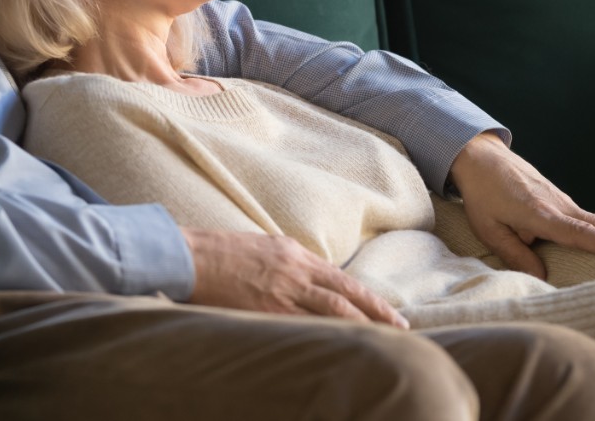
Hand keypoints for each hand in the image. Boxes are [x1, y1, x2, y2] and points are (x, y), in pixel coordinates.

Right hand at [181, 226, 407, 327]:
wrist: (193, 256)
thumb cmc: (224, 252)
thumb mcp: (266, 247)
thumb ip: (292, 263)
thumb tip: (313, 280)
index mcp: (296, 254)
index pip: (343, 280)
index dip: (370, 299)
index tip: (391, 314)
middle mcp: (296, 270)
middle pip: (346, 295)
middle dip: (377, 313)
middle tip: (401, 330)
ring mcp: (282, 291)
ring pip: (332, 312)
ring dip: (360, 327)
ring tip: (381, 342)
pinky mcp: (266, 309)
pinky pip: (302, 326)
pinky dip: (325, 337)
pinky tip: (341, 348)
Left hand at [449, 131, 594, 278]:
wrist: (482, 157)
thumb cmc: (482, 194)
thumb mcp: (488, 228)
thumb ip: (514, 254)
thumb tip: (543, 278)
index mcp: (541, 214)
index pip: (580, 233)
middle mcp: (560, 206)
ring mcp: (564, 202)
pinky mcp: (563, 201)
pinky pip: (593, 220)